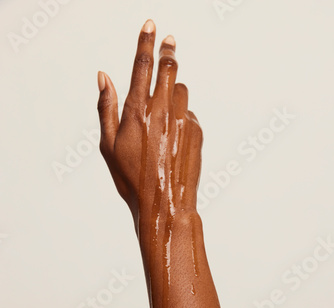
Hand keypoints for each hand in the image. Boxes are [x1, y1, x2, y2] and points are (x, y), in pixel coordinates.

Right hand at [97, 19, 202, 231]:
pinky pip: (188, 113)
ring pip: (181, 90)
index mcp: (137, 111)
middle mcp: (162, 110)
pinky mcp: (197, 131)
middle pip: (169, 68)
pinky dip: (180, 116)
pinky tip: (172, 137)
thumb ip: (106, 107)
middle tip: (170, 41)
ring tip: (163, 110)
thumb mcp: (108, 146)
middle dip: (168, 52)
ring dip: (173, 90)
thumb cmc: (131, 179)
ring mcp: (183, 120)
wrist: (164, 204)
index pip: (143, 65)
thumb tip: (103, 77)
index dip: (146, 42)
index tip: (151, 26)